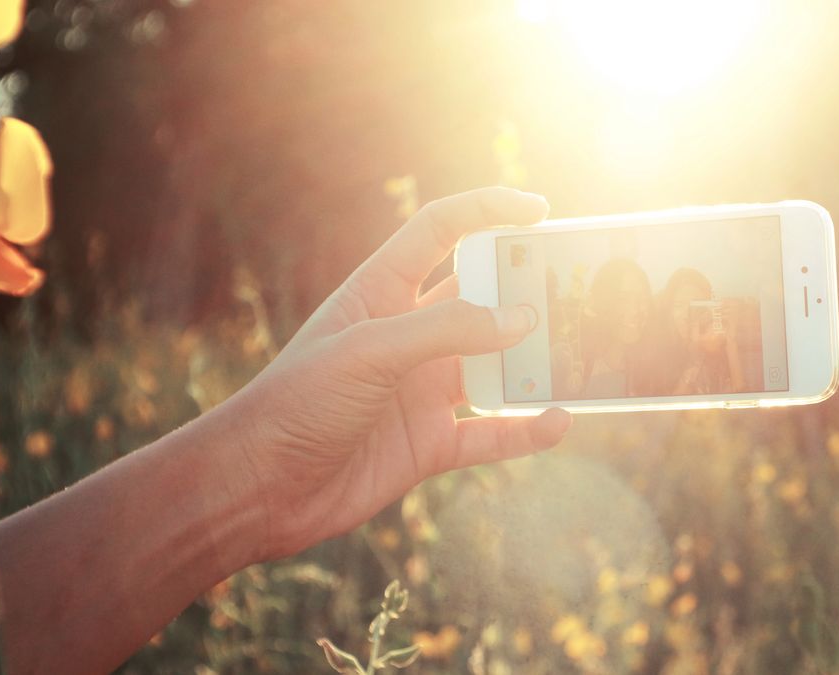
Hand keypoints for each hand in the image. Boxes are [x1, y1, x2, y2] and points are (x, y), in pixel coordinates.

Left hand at [217, 187, 571, 560]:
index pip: (440, 232)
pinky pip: (490, 435)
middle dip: (526, 292)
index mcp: (381, 293)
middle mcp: (407, 337)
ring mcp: (421, 391)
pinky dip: (524, 431)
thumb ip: (446, 330)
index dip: (487, 212)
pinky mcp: (429, 444)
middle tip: (576, 291)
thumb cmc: (296, 403)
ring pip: (494, 368)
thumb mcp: (369, 351)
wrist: (259, 489)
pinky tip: (556, 423)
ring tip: (580, 359)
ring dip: (533, 364)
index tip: (539, 212)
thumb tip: (522, 320)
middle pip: (480, 299)